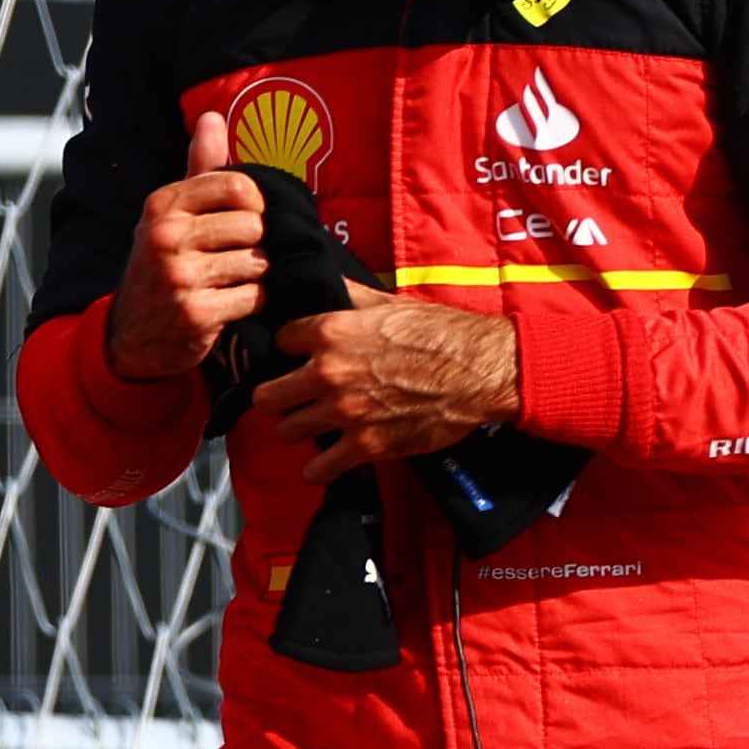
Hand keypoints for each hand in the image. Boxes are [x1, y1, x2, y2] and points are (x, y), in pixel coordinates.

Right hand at [104, 108, 268, 385]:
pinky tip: (231, 305)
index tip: (240, 222)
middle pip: (254, 226)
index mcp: (162, 204)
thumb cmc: (163, 266)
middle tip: (233, 259)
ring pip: (257, 262)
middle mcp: (165, 236)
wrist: (132, 336)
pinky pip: (255, 297)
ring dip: (255, 276)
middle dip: (254, 245)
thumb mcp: (171, 215)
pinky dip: (253, 303)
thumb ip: (198, 168)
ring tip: (230, 282)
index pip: (239, 186)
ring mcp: (178, 276)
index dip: (254, 206)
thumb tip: (212, 117)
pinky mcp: (195, 313)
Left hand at [253, 281, 522, 471]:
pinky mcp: (365, 445)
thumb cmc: (441, 333)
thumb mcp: (388, 304)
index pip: (279, 342)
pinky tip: (325, 462)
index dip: (288, 350)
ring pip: (287, 430)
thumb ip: (348, 296)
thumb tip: (323, 280)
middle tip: (293, 398)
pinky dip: (319, 468)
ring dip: (298, 429)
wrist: (481, 370)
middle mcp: (328, 373)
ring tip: (313, 425)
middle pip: (267, 395)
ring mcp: (344, 412)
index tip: (297, 356)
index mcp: (330, 332)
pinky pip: (318, 468)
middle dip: (278, 396)